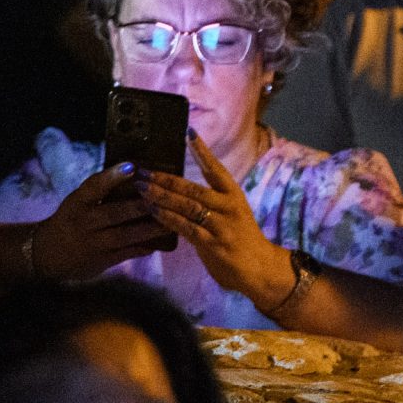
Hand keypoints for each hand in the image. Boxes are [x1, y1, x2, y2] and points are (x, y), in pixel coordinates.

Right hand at [29, 165, 171, 279]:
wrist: (47, 254)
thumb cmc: (72, 220)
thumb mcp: (77, 203)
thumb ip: (99, 192)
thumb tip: (135, 172)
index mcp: (77, 203)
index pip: (93, 187)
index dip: (112, 176)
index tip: (131, 166)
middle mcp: (84, 222)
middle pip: (113, 212)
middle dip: (139, 205)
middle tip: (161, 197)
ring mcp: (93, 243)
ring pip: (124, 235)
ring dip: (149, 228)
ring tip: (170, 220)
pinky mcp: (101, 261)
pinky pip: (126, 253)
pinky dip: (143, 248)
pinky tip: (161, 242)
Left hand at [135, 135, 293, 310]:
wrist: (261, 269)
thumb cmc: (242, 241)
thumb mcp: (232, 216)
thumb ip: (210, 204)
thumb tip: (180, 191)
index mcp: (234, 196)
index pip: (216, 169)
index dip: (202, 151)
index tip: (189, 133)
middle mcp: (229, 207)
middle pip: (193, 188)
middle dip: (166, 179)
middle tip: (144, 171)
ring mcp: (222, 225)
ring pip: (187, 206)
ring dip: (162, 196)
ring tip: (142, 188)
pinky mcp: (213, 243)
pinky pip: (186, 227)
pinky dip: (167, 218)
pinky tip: (153, 211)